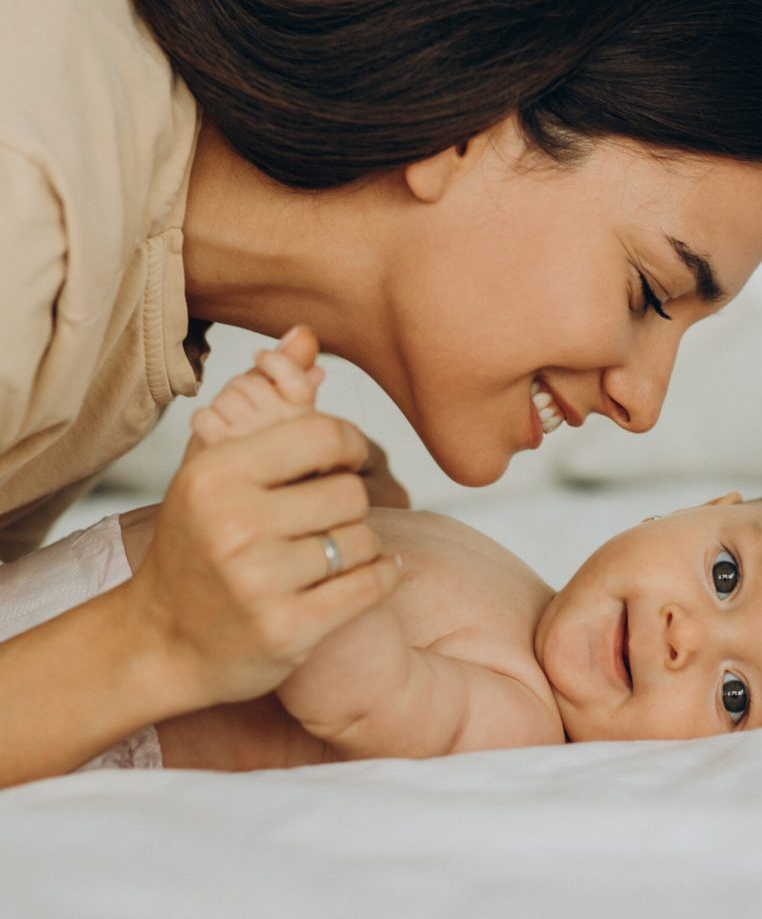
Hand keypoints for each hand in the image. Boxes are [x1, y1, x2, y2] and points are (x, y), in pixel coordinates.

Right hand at [125, 328, 402, 706]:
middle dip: (347, 504)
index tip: (340, 462)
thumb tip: (306, 336)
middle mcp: (235, 525)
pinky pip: (371, 586)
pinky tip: (372, 572)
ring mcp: (260, 582)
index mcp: (217, 474)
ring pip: (363, 540)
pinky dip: (383, 576)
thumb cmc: (194, 543)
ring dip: (360, 546)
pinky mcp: (288, 630)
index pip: (323, 435)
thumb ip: (263, 399)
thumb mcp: (214, 467)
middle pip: (350, 493)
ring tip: (330, 552)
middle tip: (326, 517)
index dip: (347, 446)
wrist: (162, 641)